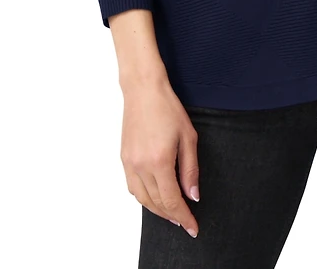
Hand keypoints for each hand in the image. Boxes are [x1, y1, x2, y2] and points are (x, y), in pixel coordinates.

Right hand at [120, 76, 200, 237]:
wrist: (143, 90)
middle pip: (156, 204)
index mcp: (159, 161)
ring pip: (142, 199)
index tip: (193, 227)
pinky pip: (132, 188)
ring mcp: (129, 163)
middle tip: (186, 221)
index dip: (184, 217)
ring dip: (157, 210)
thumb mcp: (188, 137)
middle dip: (172, 216)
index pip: (172, 201)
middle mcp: (141, 166)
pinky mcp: (124, 158)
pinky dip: (144, 198)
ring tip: (172, 213)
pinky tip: (155, 196)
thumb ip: (190, 169)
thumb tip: (193, 196)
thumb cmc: (168, 108)